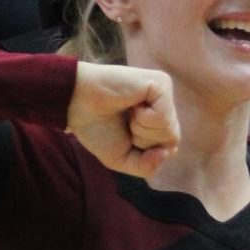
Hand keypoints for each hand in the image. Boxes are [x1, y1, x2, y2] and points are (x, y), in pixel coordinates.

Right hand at [67, 61, 179, 178]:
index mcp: (158, 122)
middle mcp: (165, 106)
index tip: (126, 137)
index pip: (169, 150)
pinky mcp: (162, 82)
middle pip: (171, 141)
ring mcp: (165, 93)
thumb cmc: (97, 128)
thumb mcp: (123, 159)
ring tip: (126, 113)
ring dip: (141, 130)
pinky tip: (131, 104)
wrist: (77, 104)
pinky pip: (163, 116)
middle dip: (143, 142)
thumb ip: (147, 167)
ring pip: (169, 130)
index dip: (145, 153)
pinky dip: (143, 119)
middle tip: (124, 124)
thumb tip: (167, 152)